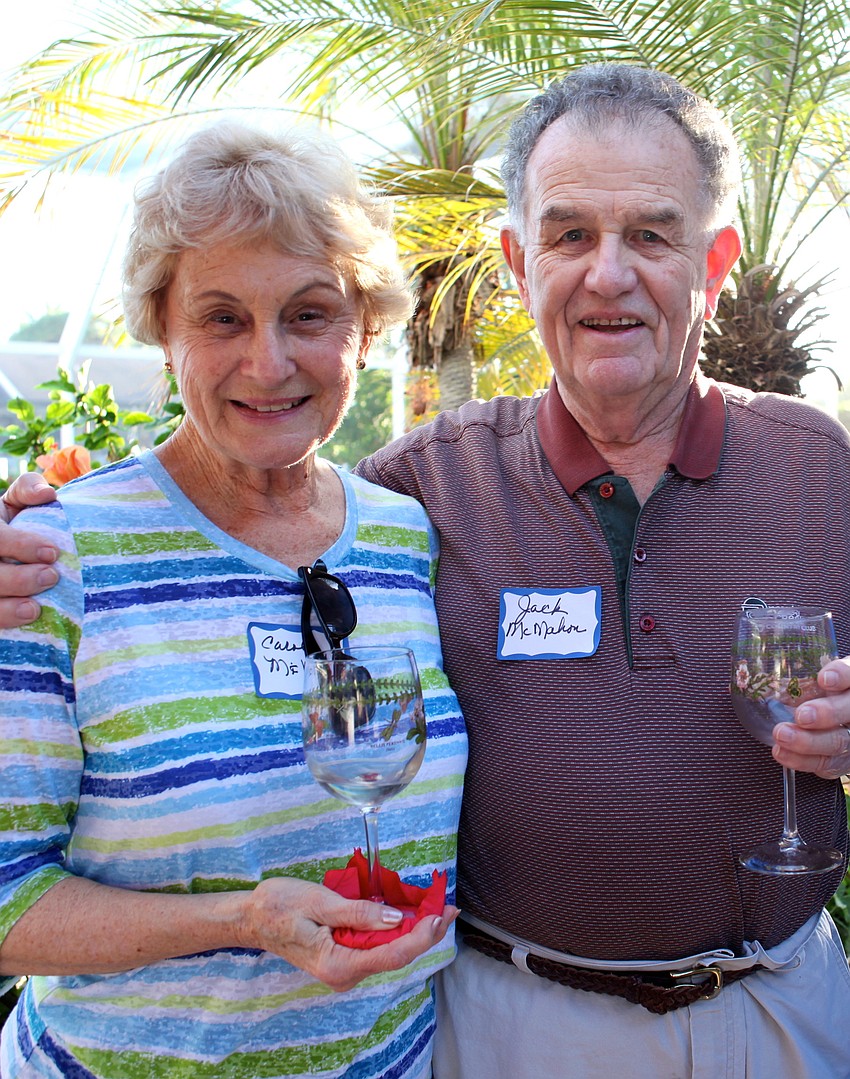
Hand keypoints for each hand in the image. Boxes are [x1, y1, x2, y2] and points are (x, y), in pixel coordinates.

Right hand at [0, 472, 59, 627]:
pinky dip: (3, 626)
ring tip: (34, 610)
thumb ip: (28, 491)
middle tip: (50, 577)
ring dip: (5, 611)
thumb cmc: (11, 525)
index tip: (52, 552)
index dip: (20, 545)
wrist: (3, 552)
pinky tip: (23, 629)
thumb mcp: (13, 504)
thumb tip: (46, 493)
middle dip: (17, 579)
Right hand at [241, 877, 456, 991]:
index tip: (439, 916)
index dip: (420, 937)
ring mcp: (345, 968)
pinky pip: (376, 946)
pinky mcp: (345, 957)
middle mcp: (344, 973)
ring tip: (436, 907)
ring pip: (388, 950)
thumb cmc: (278, 906)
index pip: (390, 956)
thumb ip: (358, 913)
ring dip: (412, 929)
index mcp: (337, 964)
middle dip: (424, 932)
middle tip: (449, 907)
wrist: (252, 918)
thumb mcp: (319, 902)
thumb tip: (394, 919)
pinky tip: (409, 913)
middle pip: (395, 955)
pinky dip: (395, 929)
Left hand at [773, 657, 849, 778]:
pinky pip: (828, 765)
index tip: (823, 679)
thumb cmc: (811, 696)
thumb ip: (783, 679)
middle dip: (827, 713)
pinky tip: (783, 754)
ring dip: (809, 741)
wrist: (828, 722)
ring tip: (782, 736)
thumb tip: (739, 682)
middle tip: (801, 715)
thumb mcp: (804, 680)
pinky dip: (804, 761)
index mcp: (847, 683)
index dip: (842, 675)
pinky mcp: (843, 760)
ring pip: (841, 742)